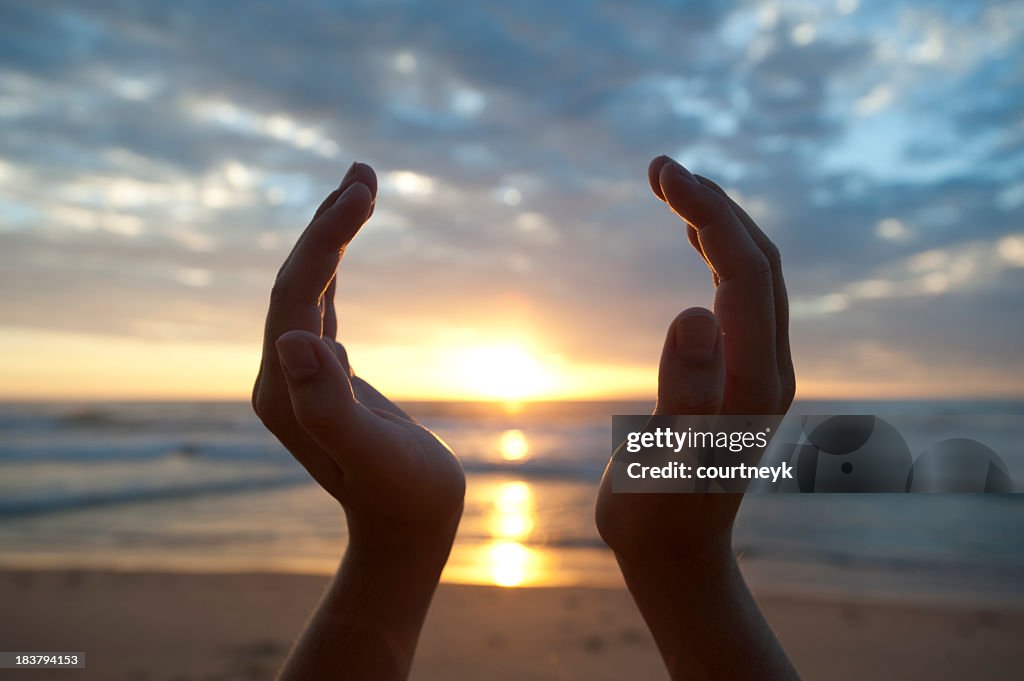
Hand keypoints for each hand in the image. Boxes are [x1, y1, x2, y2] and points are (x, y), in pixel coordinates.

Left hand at [252, 162, 464, 554]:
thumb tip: (292, 340)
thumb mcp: (371, 455)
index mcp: (283, 389)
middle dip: (326, 223)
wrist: (407, 531)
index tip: (363, 194)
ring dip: (330, 235)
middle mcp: (281, 376)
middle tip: (364, 171)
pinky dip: (336, 268)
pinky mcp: (326, 376)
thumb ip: (327, 404)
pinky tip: (344, 246)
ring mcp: (300, 375)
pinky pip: (322, 307)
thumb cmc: (403, 497)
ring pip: (308, 289)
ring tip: (361, 184)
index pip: (295, 296)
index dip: (325, 240)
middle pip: (295, 282)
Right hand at [596, 155, 794, 562]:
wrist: (676, 553)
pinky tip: (694, 237)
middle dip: (715, 204)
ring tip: (673, 187)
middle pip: (759, 261)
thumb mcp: (661, 458)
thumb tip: (692, 312)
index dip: (710, 214)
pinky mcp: (743, 372)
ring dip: (719, 222)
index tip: (665, 174)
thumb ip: (683, 389)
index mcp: (754, 379)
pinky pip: (742, 294)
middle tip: (662, 167)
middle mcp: (769, 366)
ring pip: (754, 273)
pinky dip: (719, 253)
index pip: (746, 272)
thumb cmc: (659, 513)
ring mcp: (759, 368)